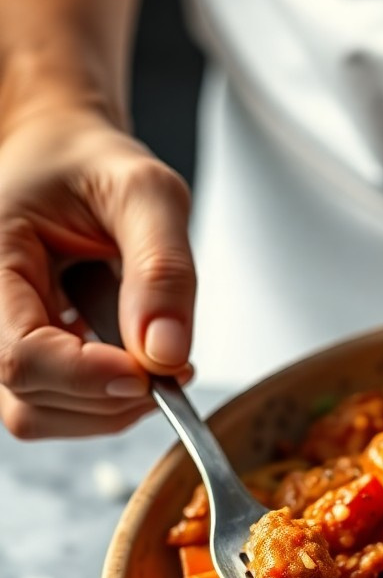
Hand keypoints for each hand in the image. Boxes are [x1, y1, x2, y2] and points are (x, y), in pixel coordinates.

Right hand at [0, 106, 194, 438]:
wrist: (71, 162)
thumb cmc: (97, 166)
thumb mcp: (148, 193)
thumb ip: (163, 269)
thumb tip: (166, 353)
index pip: (21, 357)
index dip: (92, 377)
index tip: (155, 371)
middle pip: (31, 399)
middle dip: (114, 395)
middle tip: (171, 358)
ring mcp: (0, 340)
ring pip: (42, 416)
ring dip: (113, 405)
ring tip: (152, 353)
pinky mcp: (25, 361)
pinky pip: (59, 410)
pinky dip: (109, 402)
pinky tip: (133, 359)